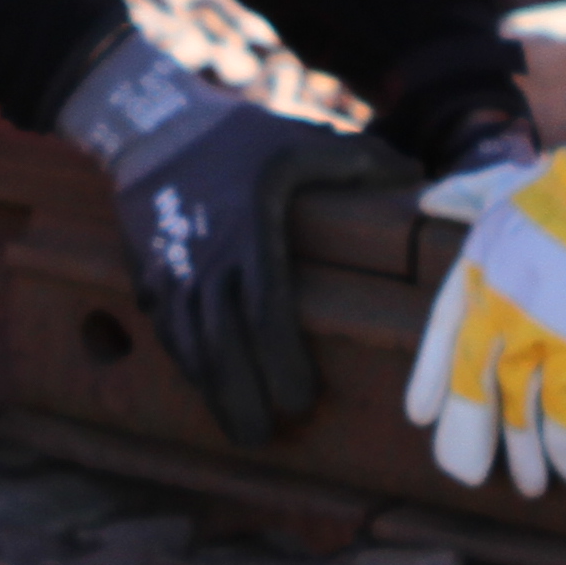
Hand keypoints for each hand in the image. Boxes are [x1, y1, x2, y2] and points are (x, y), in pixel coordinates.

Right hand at [55, 26, 390, 445]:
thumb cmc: (237, 137)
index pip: (264, 312)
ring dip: (213, 393)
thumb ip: (359, 161)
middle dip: (242, 397)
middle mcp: (205, 261)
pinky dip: (190, 367)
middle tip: (265, 436)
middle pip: (221, 345)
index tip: (302, 399)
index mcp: (249, 234)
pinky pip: (168, 332)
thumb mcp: (300, 139)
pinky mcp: (148, 276)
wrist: (153, 128)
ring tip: (242, 430)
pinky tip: (210, 389)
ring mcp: (170, 272)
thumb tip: (417, 176)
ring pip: (190, 347)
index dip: (280, 361)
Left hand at [408, 56, 565, 496]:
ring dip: (525, 455)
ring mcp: (538, 336)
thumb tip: (431, 199)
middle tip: (465, 474)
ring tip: (529, 487)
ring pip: (521, 410)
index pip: (441, 333)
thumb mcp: (504, 186)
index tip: (419, 416)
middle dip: (470, 433)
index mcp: (473, 270)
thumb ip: (465, 196)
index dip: (431, 376)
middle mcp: (496, 309)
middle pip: (476, 384)